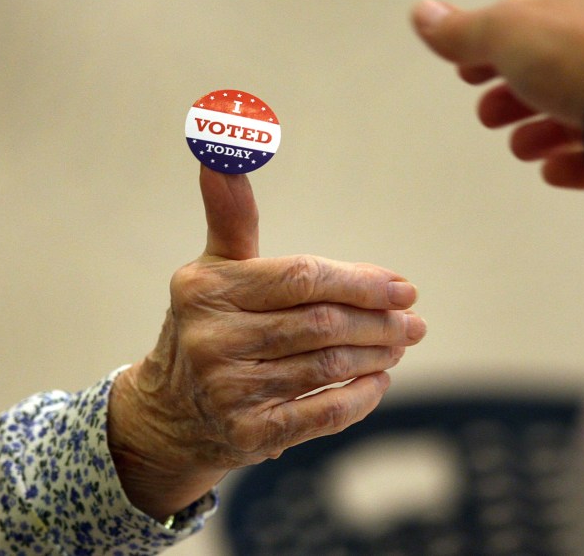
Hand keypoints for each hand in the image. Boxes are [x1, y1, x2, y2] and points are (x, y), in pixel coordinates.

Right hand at [108, 166, 425, 519]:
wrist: (171, 410)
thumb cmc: (208, 324)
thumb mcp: (214, 268)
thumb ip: (230, 213)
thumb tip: (219, 148)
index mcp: (206, 289)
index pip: (300, 277)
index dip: (359, 281)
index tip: (402, 286)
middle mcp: (211, 340)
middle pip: (321, 324)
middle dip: (379, 321)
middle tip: (413, 321)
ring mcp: (227, 391)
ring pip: (328, 366)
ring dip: (377, 355)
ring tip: (399, 345)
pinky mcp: (249, 435)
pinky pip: (323, 413)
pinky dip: (360, 397)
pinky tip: (378, 381)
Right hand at [411, 0, 583, 187]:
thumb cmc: (574, 56)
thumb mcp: (502, 31)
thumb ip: (461, 30)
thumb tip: (422, 12)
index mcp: (583, 2)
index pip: (529, 22)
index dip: (491, 47)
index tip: (466, 74)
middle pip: (547, 70)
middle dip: (511, 96)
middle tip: (488, 116)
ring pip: (572, 110)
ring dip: (536, 133)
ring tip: (520, 148)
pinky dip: (570, 161)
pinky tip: (551, 169)